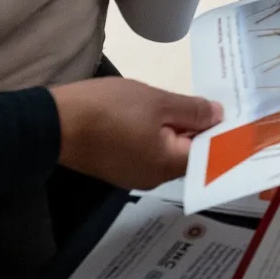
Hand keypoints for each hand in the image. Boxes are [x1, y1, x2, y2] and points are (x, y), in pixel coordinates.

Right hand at [51, 78, 224, 188]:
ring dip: (173, 129)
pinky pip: (146, 151)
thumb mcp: (157, 102)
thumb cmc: (109, 109)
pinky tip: (147, 114)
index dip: (219, 132)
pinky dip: (153, 134)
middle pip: (187, 153)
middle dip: (195, 128)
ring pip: (166, 151)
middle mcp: (154, 178)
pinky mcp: (116, 167)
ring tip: (171, 103)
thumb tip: (219, 117)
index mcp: (168, 166)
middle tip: (198, 100)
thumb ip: (192, 110)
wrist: (53, 121)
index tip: (227, 111)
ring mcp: (133, 175)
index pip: (209, 153)